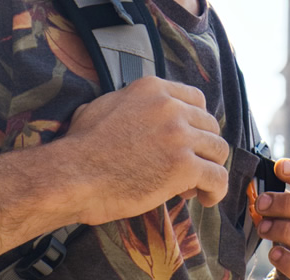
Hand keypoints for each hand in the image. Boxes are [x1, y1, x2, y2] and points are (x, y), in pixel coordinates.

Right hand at [57, 76, 232, 225]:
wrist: (71, 175)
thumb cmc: (79, 147)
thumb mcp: (102, 106)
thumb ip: (126, 102)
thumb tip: (128, 107)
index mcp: (152, 89)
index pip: (196, 99)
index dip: (196, 123)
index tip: (190, 139)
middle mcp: (170, 107)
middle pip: (210, 125)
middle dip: (203, 147)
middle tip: (191, 167)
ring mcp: (179, 136)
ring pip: (218, 150)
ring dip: (210, 168)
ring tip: (197, 186)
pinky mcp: (184, 166)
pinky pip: (217, 178)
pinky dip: (216, 191)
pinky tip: (206, 198)